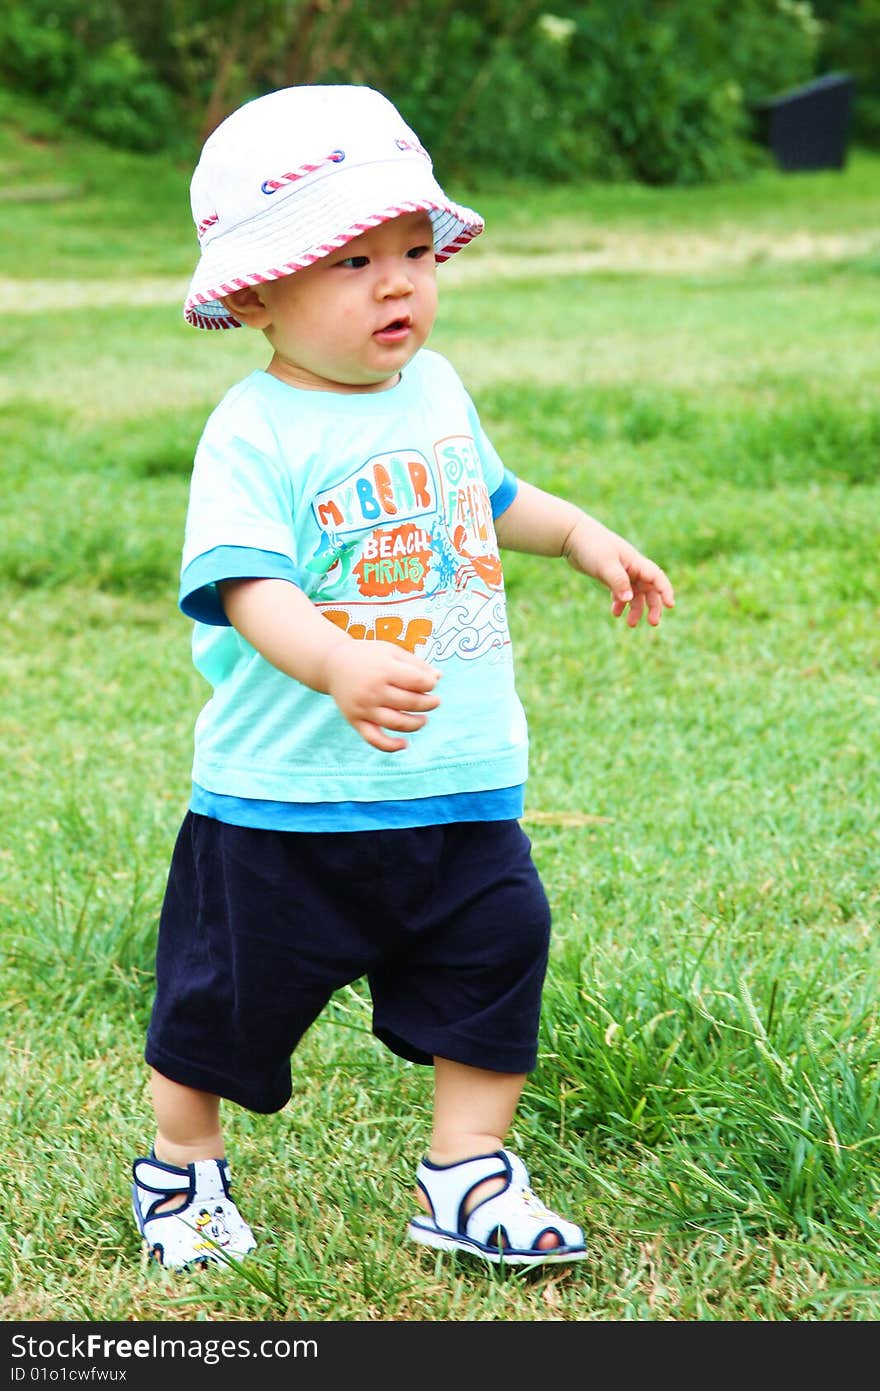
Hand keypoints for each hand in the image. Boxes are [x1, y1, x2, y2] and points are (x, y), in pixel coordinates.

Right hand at [324, 640, 441, 751]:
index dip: (430, 684)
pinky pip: (374, 739)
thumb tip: (439, 677)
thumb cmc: (368, 656)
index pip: (417, 682)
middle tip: (434, 702)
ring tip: (423, 719)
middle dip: (429, 703)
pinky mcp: (356, 721)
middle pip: (410, 703)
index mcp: (384, 669)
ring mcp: (364, 708)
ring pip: (397, 723)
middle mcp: (373, 690)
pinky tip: (405, 744)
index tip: (430, 684)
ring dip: (416, 724)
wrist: (333, 664)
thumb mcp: (391, 652)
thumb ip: (416, 664)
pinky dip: (391, 746)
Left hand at [564, 517, 674, 627]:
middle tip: (653, 623)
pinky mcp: (611, 577)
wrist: (573, 536)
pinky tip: (616, 613)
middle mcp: (633, 568)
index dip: (666, 591)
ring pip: (636, 594)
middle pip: (650, 589)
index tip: (670, 605)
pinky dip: (620, 604)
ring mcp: (622, 573)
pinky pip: (621, 593)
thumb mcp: (606, 564)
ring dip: (636, 609)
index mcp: (636, 562)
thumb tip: (629, 599)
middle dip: (654, 606)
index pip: (657, 577)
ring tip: (631, 624)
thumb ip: (618, 581)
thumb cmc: (592, 546)